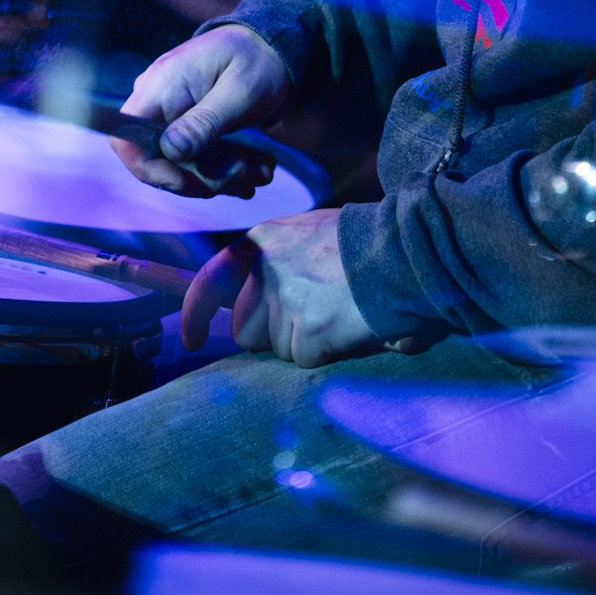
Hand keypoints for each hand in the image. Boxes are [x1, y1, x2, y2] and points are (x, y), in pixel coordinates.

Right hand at [110, 26, 292, 195]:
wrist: (267, 46)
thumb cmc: (256, 62)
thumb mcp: (239, 92)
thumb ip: (205, 121)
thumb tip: (171, 151)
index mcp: (161, 85)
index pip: (126, 138)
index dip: (150, 169)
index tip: (192, 182)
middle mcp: (154, 99)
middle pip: (152, 160)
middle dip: (197, 180)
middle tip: (243, 179)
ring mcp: (165, 111)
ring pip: (173, 164)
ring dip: (214, 179)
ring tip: (257, 175)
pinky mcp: (180, 122)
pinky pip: (187, 157)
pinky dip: (217, 170)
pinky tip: (250, 171)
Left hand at [180, 208, 381, 364]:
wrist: (405, 253)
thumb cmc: (364, 245)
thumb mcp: (308, 235)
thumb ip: (277, 262)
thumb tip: (254, 304)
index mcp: (263, 242)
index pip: (211, 280)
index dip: (196, 313)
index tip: (191, 339)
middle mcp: (266, 270)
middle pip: (244, 329)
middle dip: (272, 333)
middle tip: (312, 314)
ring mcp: (285, 301)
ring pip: (277, 348)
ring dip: (304, 343)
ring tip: (337, 313)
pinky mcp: (308, 331)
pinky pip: (305, 360)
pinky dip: (327, 353)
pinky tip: (348, 326)